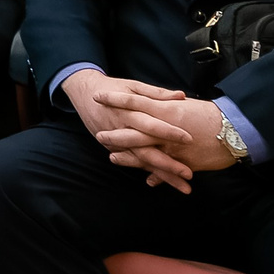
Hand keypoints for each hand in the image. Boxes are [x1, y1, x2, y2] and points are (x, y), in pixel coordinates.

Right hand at [61, 71, 219, 191]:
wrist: (84, 94)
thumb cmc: (113, 88)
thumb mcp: (133, 86)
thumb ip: (157, 93)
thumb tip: (181, 96)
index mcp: (128, 112)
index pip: (150, 125)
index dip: (169, 132)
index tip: (189, 139)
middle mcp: (122, 131)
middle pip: (146, 151)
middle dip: (168, 164)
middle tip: (189, 174)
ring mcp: (117, 144)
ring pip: (142, 162)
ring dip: (163, 175)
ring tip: (184, 187)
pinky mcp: (114, 150)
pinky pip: (135, 164)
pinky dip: (150, 174)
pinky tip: (166, 183)